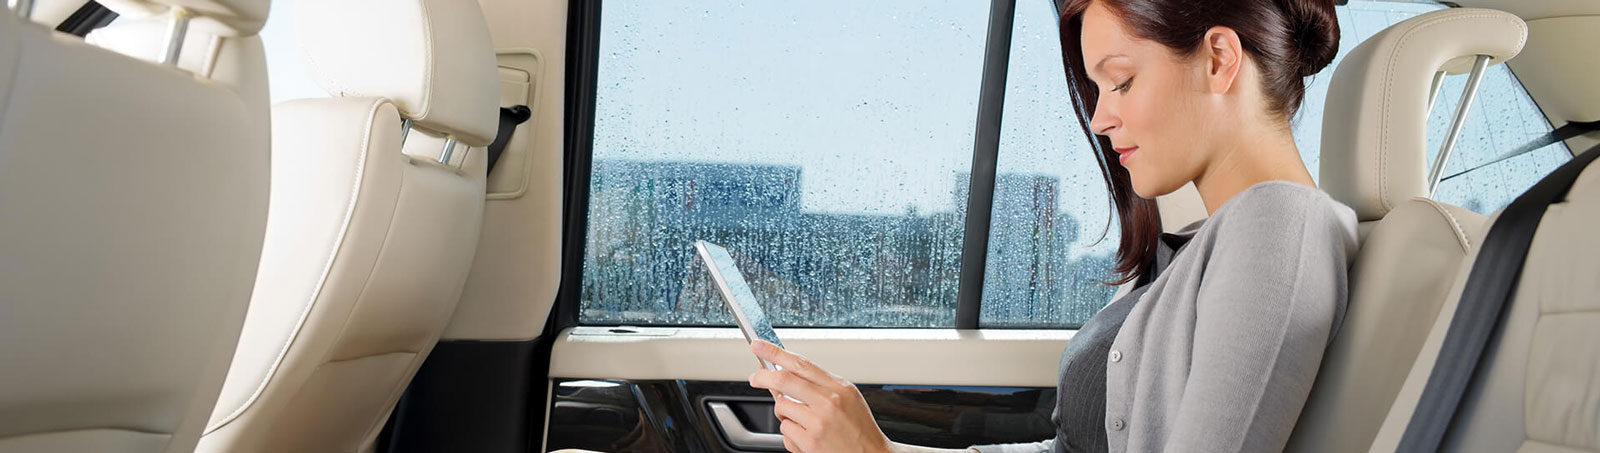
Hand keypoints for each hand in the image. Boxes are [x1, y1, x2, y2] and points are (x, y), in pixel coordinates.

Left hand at [746, 340, 892, 452]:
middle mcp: (829, 402)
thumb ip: (818, 384)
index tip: (759, 346)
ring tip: (803, 421)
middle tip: (755, 378)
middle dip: (763, 376)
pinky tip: (807, 437)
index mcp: (839, 387)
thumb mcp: (847, 398)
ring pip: (781, 407)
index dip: (775, 352)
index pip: (801, 363)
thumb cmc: (858, 429)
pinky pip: (785, 429)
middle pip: (783, 380)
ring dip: (785, 413)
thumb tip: (786, 373)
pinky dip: (791, 433)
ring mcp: (818, 422)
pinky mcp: (810, 442)